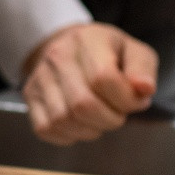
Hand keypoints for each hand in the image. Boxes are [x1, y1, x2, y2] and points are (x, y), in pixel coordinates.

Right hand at [20, 22, 156, 145]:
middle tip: (119, 114)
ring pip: (65, 121)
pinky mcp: (30, 97)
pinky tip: (82, 123)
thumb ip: (143, 70)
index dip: (126, 100)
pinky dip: (70, 135)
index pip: (104, 79)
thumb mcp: (134, 53)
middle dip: (110, 119)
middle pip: (83, 104)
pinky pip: (47, 129)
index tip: (136, 101)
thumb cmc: (109, 55)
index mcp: (87, 39)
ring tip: (101, 117)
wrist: (72, 48)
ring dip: (92, 129)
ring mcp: (40, 77)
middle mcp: (57, 56)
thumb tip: (144, 89)